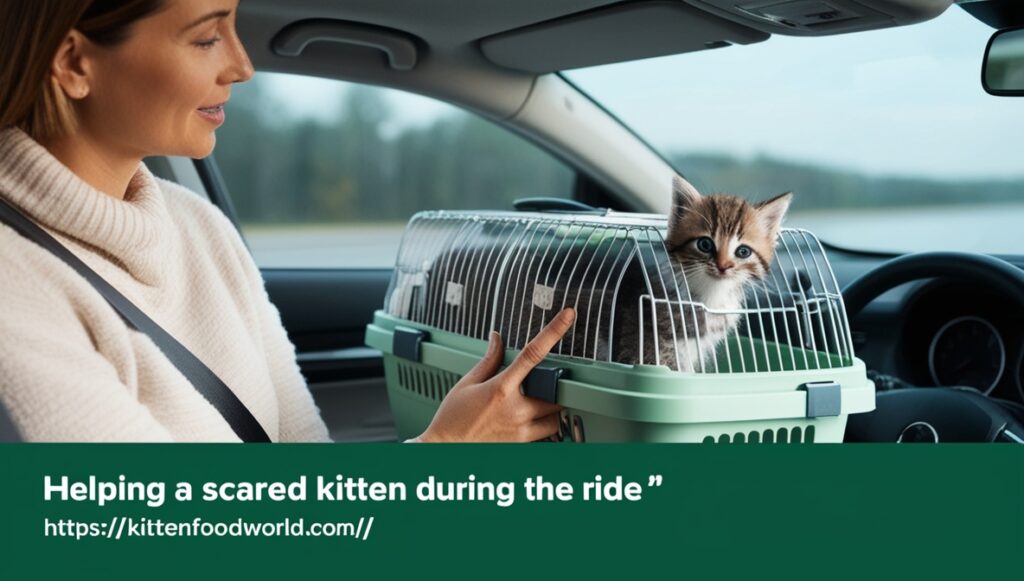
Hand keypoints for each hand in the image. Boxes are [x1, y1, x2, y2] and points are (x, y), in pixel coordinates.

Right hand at [410, 308, 575, 442]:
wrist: (445, 450)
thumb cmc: (452, 419)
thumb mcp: (466, 384)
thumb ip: (488, 360)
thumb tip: (497, 338)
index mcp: (501, 389)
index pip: (533, 353)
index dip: (553, 331)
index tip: (568, 316)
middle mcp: (516, 410)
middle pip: (555, 391)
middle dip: (555, 385)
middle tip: (546, 382)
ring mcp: (521, 430)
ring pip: (556, 417)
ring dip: (553, 408)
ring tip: (537, 404)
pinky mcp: (522, 445)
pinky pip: (546, 434)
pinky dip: (544, 426)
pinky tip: (527, 421)